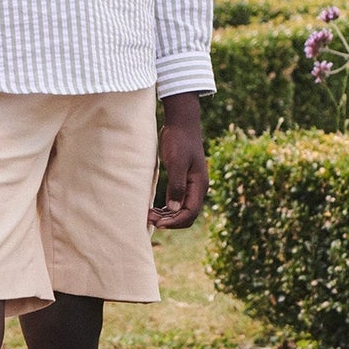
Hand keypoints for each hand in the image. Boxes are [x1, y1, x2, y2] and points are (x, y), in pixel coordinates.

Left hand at [147, 92, 207, 228]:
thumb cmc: (179, 141)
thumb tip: (174, 210)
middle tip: (149, 219)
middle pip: (187, 215)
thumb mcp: (176, 162)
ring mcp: (191, 186)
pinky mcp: (183, 181)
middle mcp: (198, 189)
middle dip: (169, 221)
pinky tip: (154, 209)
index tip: (157, 224)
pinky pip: (177, 202)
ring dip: (167, 216)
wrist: (181, 124)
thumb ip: (176, 186)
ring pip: (181, 210)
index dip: (175, 222)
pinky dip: (167, 208)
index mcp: (200, 185)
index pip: (190, 213)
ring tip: (149, 215)